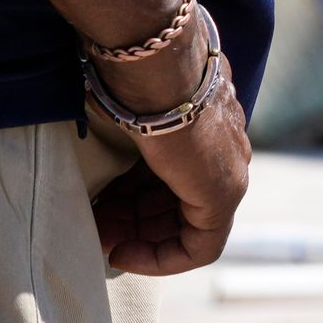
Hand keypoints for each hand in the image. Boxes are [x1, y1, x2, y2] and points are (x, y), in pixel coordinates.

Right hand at [89, 35, 252, 273]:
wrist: (159, 65)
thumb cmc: (139, 77)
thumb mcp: (134, 111)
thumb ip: (134, 131)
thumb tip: (110, 141)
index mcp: (208, 130)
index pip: (174, 179)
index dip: (135, 202)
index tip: (101, 209)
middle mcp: (226, 154)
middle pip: (178, 207)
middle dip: (132, 223)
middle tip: (93, 227)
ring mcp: (229, 174)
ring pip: (183, 226)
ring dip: (138, 238)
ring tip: (98, 238)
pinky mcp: (223, 195)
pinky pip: (198, 247)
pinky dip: (159, 257)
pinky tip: (120, 252)